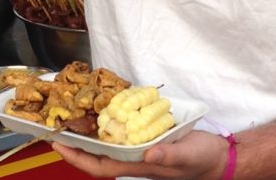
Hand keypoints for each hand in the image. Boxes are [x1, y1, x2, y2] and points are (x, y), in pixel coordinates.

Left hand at [51, 130, 227, 179]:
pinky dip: (109, 122)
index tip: (57, 144)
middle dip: (75, 142)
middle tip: (57, 123)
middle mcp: (133, 159)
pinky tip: (103, 109)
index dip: (76, 157)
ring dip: (89, 131)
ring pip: (106, 143)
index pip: (98, 166)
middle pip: (96, 154)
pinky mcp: (146, 138)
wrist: (217, 157)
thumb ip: (168, 155)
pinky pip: (121, 132)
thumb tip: (148, 152)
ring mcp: (138, 149)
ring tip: (73, 114)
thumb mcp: (186, 156)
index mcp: (137, 165)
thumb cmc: (200, 160)